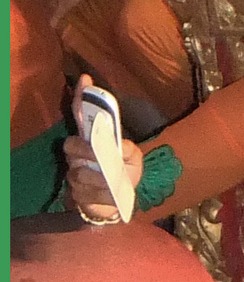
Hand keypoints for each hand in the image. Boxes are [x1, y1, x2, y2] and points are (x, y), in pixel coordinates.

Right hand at [64, 76, 143, 222]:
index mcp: (94, 141)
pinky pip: (83, 193)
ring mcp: (75, 173)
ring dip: (96, 178)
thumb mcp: (134, 160)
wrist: (119, 202)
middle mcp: (79, 154)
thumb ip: (129, 150)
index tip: (86, 79)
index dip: (81, 97)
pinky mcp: (76, 193)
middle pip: (71, 145)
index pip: (82, 116)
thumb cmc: (124, 174)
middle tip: (97, 154)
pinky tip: (111, 196)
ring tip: (111, 183)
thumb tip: (120, 144)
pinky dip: (100, 195)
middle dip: (84, 150)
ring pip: (78, 172)